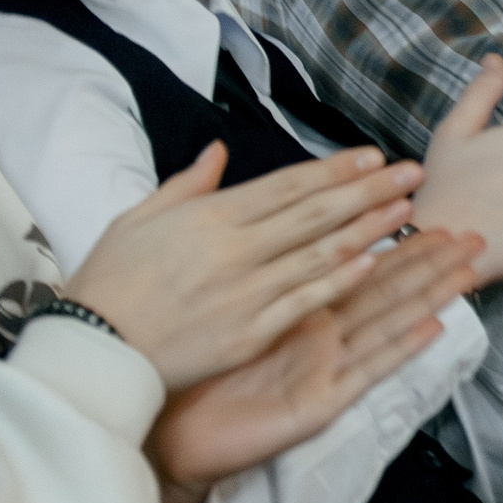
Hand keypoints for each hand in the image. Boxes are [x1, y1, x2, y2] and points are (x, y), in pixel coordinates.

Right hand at [69, 141, 423, 391]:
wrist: (90, 350)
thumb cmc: (109, 282)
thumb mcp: (137, 218)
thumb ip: (186, 184)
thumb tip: (219, 152)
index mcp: (208, 216)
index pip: (287, 185)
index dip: (335, 170)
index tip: (373, 157)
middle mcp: (233, 249)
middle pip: (314, 213)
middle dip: (368, 191)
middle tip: (411, 173)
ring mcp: (244, 293)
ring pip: (319, 254)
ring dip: (367, 230)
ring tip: (406, 212)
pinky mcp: (247, 334)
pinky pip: (304, 302)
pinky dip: (339, 281)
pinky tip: (372, 263)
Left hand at [146, 229, 482, 502]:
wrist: (166, 430)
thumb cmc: (193, 366)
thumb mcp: (224, 301)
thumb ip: (252, 258)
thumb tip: (267, 208)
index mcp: (300, 308)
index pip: (358, 265)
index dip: (393, 237)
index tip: (427, 205)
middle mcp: (322, 338)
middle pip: (387, 291)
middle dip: (430, 262)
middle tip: (473, 233)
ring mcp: (325, 371)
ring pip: (389, 325)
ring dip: (430, 297)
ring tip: (468, 270)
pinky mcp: (317, 405)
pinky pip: (365, 372)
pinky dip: (400, 349)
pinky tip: (431, 326)